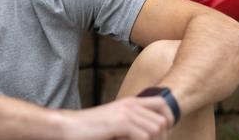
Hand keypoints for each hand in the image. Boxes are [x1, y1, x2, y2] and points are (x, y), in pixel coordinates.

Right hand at [59, 96, 173, 139]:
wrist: (71, 127)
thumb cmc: (92, 129)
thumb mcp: (116, 123)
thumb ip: (133, 125)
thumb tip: (152, 135)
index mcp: (130, 102)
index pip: (162, 104)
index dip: (168, 120)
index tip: (161, 135)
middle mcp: (131, 104)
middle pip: (163, 120)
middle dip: (161, 137)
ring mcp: (126, 112)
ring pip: (156, 129)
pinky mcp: (121, 122)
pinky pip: (144, 136)